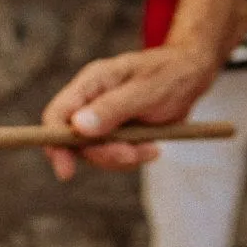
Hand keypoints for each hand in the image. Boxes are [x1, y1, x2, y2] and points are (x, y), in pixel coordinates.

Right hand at [41, 42, 218, 180]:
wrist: (191, 75)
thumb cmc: (170, 75)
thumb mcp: (146, 91)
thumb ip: (112, 108)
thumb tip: (78, 127)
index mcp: (91, 83)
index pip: (57, 114)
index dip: (55, 143)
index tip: (66, 172)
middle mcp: (90, 101)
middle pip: (75, 142)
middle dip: (104, 155)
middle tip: (133, 153)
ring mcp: (101, 118)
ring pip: (95, 153)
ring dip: (123, 158)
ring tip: (151, 148)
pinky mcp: (115, 132)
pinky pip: (113, 156)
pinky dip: (132, 158)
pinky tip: (152, 148)